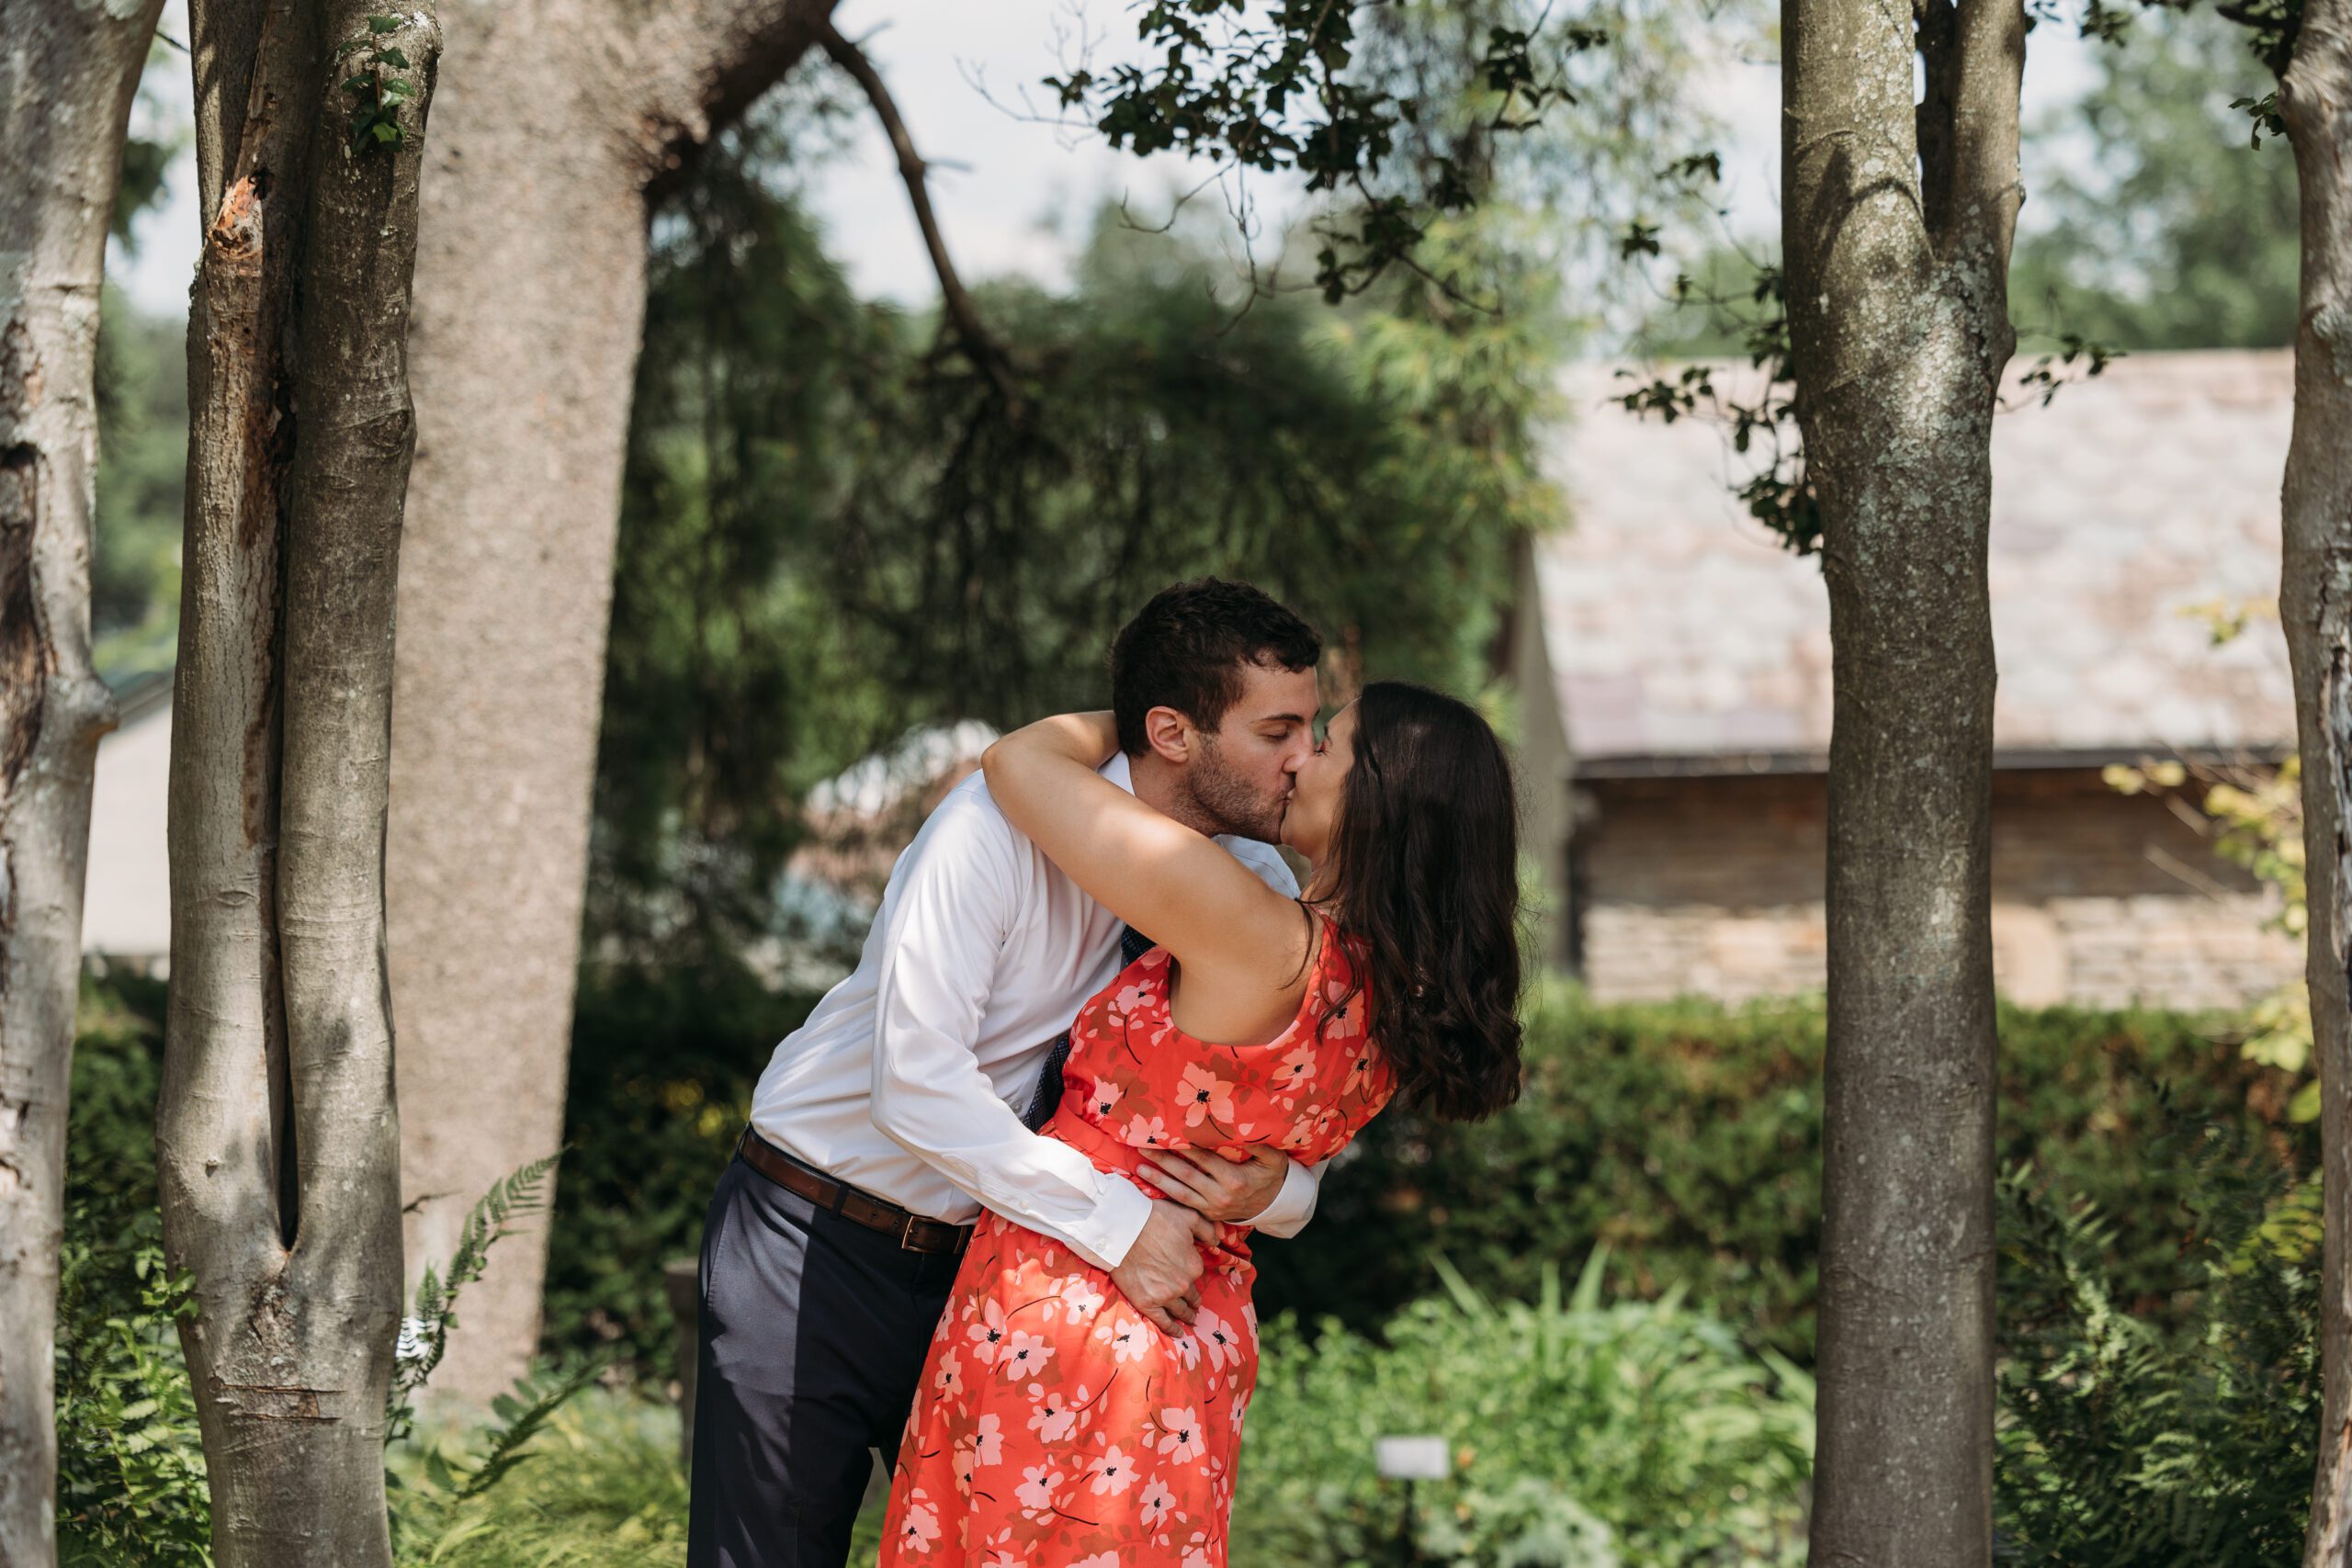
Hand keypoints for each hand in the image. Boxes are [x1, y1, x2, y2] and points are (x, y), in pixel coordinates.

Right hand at [1109, 1199, 1215, 1335]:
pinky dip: (1172, 1329)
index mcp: (1195, 1265)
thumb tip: (1217, 1241)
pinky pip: (1164, 1322)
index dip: (1192, 1272)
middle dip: (1193, 1299)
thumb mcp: (1189, 1216)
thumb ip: (1208, 1229)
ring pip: (1181, 1311)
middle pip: (1192, 1296)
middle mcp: (1183, 1284)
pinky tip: (1178, 1333)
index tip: (1188, 1273)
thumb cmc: (1154, 1219)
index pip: (1197, 1274)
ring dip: (1186, 1315)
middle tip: (1193, 1303)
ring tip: (1189, 1318)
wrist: (1122, 1230)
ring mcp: (1165, 1297)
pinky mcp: (1147, 1304)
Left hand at [1143, 1145, 1289, 1224]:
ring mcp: (1212, 1209)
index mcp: (1234, 1180)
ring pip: (1180, 1193)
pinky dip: (1167, 1194)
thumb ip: (1257, 1144)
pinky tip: (1151, 1185)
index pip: (1204, 1160)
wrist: (1274, 1205)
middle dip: (1164, 1161)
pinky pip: (1184, 1205)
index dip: (1185, 1147)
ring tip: (1139, 1167)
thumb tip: (1239, 1126)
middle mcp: (1220, 1196)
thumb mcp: (1272, 1158)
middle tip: (1144, 1147)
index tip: (1167, 1135)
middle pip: (1186, 1176)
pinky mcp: (1208, 1215)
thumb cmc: (1271, 1175)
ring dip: (1159, 1180)